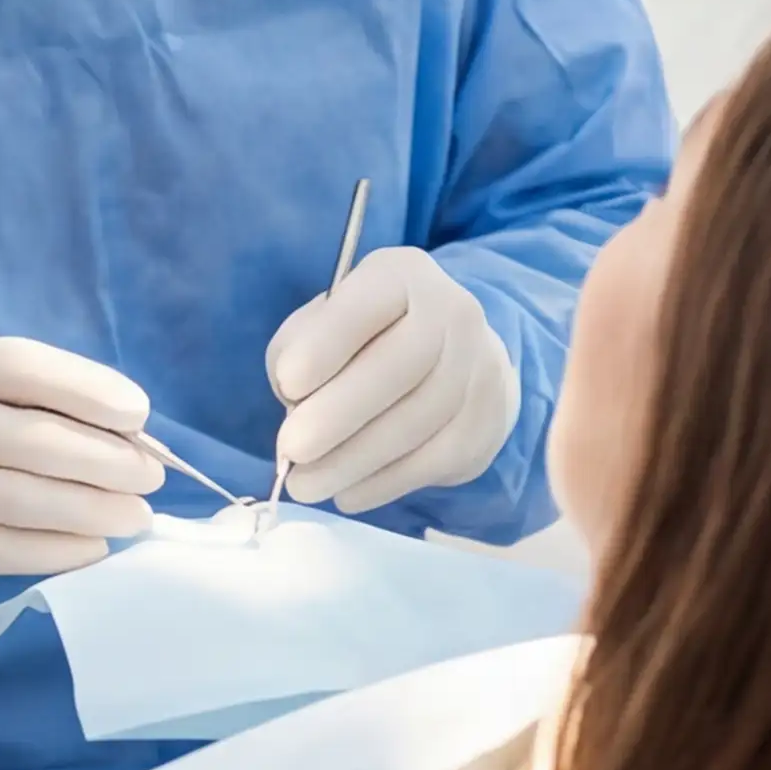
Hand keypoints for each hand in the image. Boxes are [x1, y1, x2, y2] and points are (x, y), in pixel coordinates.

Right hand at [0, 332, 166, 599]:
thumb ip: (3, 392)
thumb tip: (114, 424)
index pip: (24, 366)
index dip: (91, 390)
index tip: (137, 414)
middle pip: (37, 439)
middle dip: (110, 460)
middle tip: (151, 476)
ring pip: (29, 500)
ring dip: (96, 511)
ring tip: (136, 516)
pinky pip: (4, 549)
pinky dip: (58, 551)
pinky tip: (92, 549)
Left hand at [265, 245, 516, 511]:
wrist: (459, 363)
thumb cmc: (369, 341)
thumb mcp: (325, 324)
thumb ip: (299, 351)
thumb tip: (296, 407)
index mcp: (403, 276)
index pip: (366, 306)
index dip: (326, 346)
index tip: (286, 384)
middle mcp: (453, 314)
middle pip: (400, 366)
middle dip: (338, 413)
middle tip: (291, 449)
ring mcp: (478, 369)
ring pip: (417, 421)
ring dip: (353, 461)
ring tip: (305, 485)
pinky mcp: (484, 423)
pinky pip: (433, 460)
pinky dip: (383, 483)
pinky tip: (347, 493)